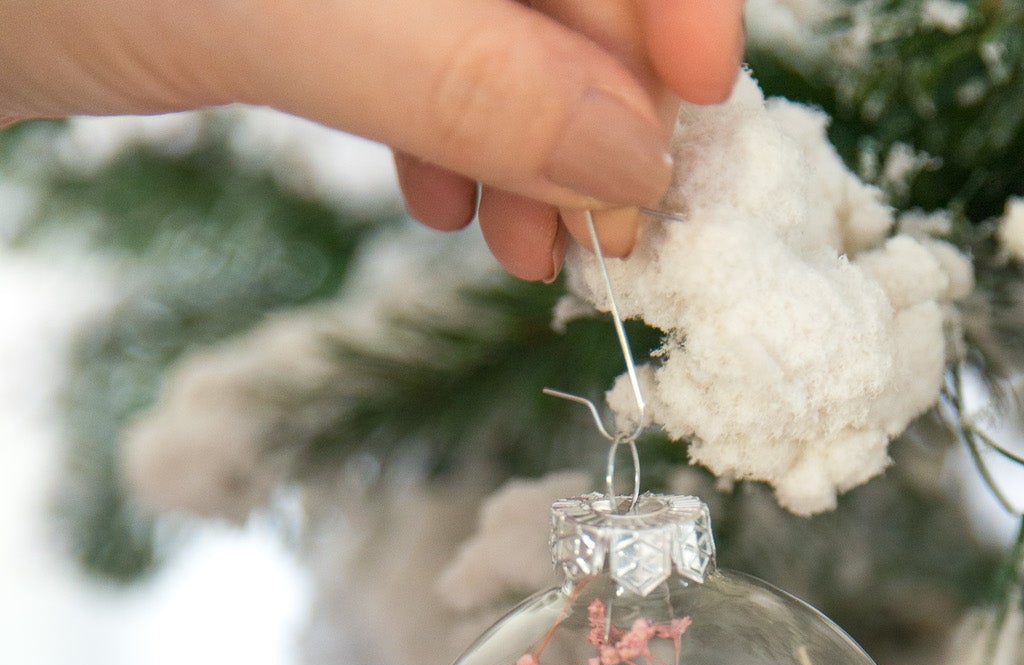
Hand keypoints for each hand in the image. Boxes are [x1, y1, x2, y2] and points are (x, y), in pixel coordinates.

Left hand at [0, 0, 744, 277]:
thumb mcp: (286, 5)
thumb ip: (468, 73)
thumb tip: (633, 155)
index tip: (701, 104)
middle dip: (599, 96)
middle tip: (616, 227)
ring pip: (493, 23)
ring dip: (529, 142)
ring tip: (531, 247)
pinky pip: (418, 51)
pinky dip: (447, 136)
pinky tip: (442, 201)